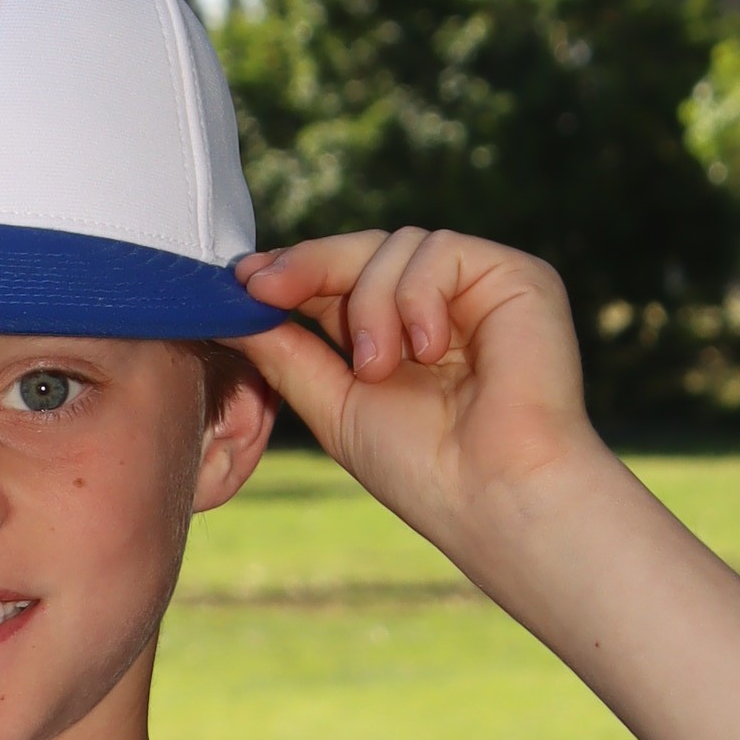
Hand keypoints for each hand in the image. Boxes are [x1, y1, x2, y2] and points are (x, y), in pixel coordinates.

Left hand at [232, 227, 608, 566]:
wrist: (491, 494)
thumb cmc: (422, 468)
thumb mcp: (333, 403)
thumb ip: (285, 353)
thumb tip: (223, 312)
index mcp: (401, 333)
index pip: (341, 279)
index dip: (292, 270)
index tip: (242, 281)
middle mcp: (442, 304)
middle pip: (364, 250)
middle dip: (309, 267)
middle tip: (263, 290)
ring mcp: (479, 288)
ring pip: (397, 245)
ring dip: (370, 305)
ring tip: (378, 368)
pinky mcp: (516, 277)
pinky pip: (440, 251)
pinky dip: (418, 297)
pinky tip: (428, 351)